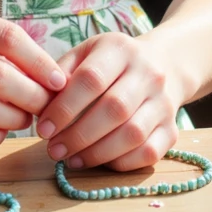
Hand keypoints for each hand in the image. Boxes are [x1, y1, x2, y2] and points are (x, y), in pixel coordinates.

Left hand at [34, 32, 179, 170]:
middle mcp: (148, 73)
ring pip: (133, 134)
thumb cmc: (111, 62)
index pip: (91, 79)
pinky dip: (121, 163)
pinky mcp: (172, 129)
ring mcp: (164, 102)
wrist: (164, 64)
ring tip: (71, 160)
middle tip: (54, 150)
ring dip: (97, 153)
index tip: (43, 128)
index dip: (64, 107)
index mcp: (120, 48)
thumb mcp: (86, 53)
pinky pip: (149, 153)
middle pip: (114, 108)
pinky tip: (99, 163)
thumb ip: (62, 73)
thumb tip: (39, 103)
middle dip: (79, 135)